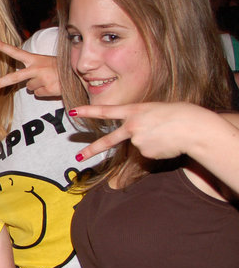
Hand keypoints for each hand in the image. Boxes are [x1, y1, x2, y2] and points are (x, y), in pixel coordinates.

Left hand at [0, 39, 59, 96]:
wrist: (78, 73)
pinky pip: (38, 94)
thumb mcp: (46, 63)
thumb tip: (26, 86)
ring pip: (29, 88)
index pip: (16, 52)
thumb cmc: (60, 68)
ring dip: (37, 85)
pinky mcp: (47, 89)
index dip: (3, 47)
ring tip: (49, 79)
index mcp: (35, 59)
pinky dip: (44, 92)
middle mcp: (36, 69)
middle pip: (13, 78)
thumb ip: (33, 70)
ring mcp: (41, 79)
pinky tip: (53, 86)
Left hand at [69, 102, 206, 161]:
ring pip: (140, 146)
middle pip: (108, 140)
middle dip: (92, 150)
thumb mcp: (157, 111)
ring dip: (153, 142)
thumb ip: (142, 122)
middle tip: (78, 158)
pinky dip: (159, 149)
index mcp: (135, 110)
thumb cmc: (181, 115)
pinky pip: (150, 153)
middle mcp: (132, 126)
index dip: (89, 111)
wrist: (194, 128)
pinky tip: (168, 143)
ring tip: (168, 135)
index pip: (107, 111)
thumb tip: (136, 141)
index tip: (73, 111)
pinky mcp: (146, 153)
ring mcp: (137, 141)